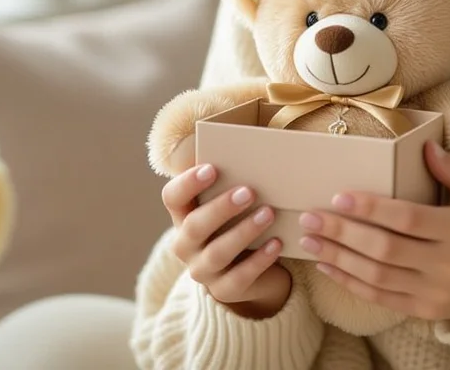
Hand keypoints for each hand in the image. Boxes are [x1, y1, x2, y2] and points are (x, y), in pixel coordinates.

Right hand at [162, 163, 291, 318]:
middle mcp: (186, 245)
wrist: (252, 270)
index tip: (212, 168)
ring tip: (268, 213)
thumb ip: (234, 185)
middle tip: (249, 191)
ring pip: (218, 253)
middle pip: (195, 226)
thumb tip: (259, 157)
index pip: (172, 197)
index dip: (188, 183)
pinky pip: (240, 277)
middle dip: (222, 208)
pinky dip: (259, 259)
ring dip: (243, 231)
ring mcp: (202, 270)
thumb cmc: (239, 224)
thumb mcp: (233, 206)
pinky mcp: (224, 291)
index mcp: (183, 216)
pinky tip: (277, 244)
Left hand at [297, 141, 449, 321]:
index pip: (408, 219)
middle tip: (310, 217)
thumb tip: (426, 146)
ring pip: (377, 276)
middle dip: (343, 233)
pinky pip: (380, 298)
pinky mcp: (424, 310)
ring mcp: (434, 293)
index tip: (339, 196)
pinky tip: (327, 266)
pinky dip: (350, 282)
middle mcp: (446, 265)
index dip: (372, 208)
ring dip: (338, 258)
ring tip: (309, 240)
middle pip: (385, 249)